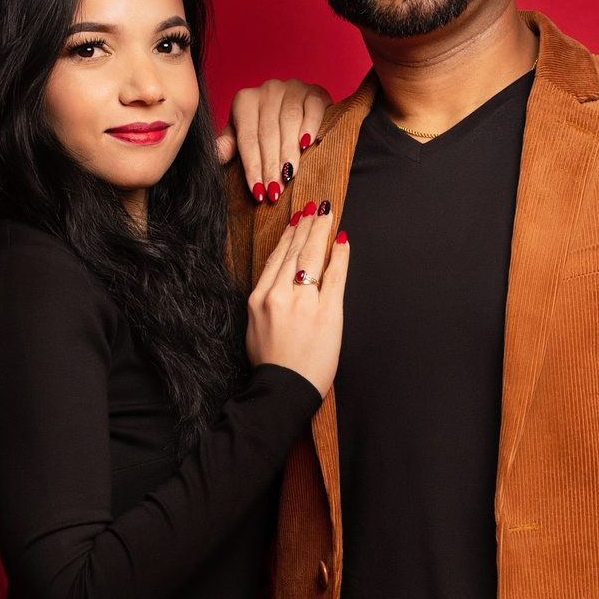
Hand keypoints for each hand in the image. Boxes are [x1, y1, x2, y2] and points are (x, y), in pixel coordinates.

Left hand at [215, 80, 332, 201]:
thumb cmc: (267, 127)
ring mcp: (292, 88)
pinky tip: (307, 144)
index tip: (257, 191)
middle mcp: (267, 90)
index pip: (247, 138)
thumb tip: (215, 158)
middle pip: (267, 132)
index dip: (252, 166)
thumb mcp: (244, 135)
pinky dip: (310, 126)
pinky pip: (313, 108)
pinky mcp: (315, 91)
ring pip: (289, 121)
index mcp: (245, 101)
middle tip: (274, 190)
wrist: (299, 107)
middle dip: (270, 165)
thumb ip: (229, 145)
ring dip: (288, 151)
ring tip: (288, 175)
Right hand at [245, 202, 348, 397]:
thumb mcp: (256, 326)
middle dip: (307, 226)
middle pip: (295, 252)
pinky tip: (342, 242)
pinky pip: (335, 276)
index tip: (296, 222)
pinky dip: (339, 256)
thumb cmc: (271, 364)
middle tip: (316, 208)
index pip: (276, 258)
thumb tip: (280, 277)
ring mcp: (304, 302)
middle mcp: (279, 295)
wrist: (283, 390)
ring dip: (321, 233)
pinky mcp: (327, 312)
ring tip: (327, 216)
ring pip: (312, 258)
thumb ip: (267, 299)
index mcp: (259, 298)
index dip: (288, 237)